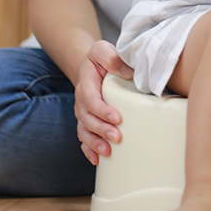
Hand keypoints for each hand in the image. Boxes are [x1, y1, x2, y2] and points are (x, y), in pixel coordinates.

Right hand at [75, 40, 133, 164]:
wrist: (91, 66)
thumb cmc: (101, 58)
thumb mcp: (103, 50)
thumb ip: (112, 58)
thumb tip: (128, 72)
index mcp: (86, 84)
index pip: (90, 100)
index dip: (102, 110)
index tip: (117, 118)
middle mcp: (81, 100)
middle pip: (87, 119)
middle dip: (101, 130)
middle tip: (117, 137)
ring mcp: (82, 113)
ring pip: (84, 131)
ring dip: (94, 143)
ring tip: (107, 152)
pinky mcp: (87, 121)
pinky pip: (83, 137)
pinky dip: (88, 150)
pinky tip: (97, 161)